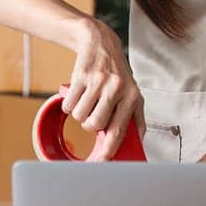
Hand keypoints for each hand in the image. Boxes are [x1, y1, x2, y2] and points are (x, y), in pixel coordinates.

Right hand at [65, 17, 145, 160]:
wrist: (101, 44)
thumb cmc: (117, 74)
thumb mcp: (132, 92)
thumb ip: (134, 118)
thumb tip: (137, 143)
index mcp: (133, 96)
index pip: (121, 130)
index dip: (111, 148)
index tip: (103, 160)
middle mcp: (117, 88)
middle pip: (95, 125)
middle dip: (90, 125)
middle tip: (93, 115)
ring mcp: (98, 82)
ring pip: (80, 117)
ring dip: (80, 113)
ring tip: (88, 100)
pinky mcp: (81, 77)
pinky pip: (69, 105)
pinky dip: (70, 104)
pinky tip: (79, 93)